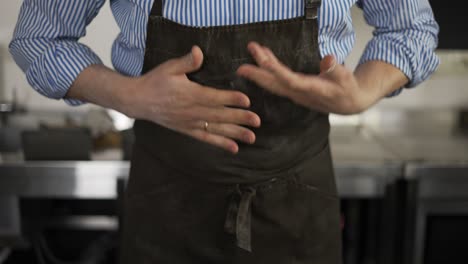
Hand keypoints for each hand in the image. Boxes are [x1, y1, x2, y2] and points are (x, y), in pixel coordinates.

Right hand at [121, 46, 260, 153]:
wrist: (139, 101)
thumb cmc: (155, 81)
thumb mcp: (169, 67)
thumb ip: (186, 61)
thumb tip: (199, 51)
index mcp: (189, 94)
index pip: (213, 97)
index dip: (230, 99)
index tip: (247, 100)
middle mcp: (191, 111)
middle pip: (219, 116)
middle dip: (239, 118)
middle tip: (257, 121)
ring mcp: (190, 123)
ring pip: (215, 129)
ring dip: (235, 134)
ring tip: (252, 138)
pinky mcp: (187, 130)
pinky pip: (206, 139)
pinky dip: (220, 144)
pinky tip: (234, 148)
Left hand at [236, 42, 377, 114]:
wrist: (349, 104)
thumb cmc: (348, 90)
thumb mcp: (346, 78)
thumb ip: (335, 69)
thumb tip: (328, 59)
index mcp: (311, 90)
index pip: (289, 80)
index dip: (275, 71)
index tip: (262, 61)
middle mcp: (299, 93)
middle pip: (275, 84)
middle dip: (258, 74)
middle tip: (241, 67)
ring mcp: (295, 93)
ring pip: (273, 83)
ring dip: (259, 71)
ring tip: (249, 57)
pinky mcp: (295, 91)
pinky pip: (277, 81)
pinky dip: (268, 71)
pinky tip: (263, 60)